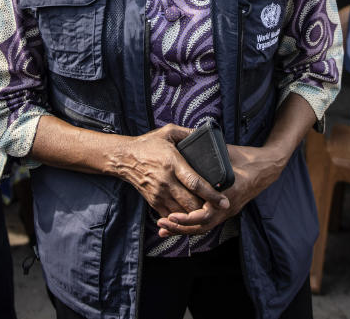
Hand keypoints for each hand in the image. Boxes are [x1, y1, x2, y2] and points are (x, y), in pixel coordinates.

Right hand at [114, 124, 229, 218]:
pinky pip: (171, 216)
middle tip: (220, 208)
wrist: (124, 158)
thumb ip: (187, 132)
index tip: (225, 202)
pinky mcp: (153, 202)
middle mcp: (166, 181)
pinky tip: (191, 213)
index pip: (196, 183)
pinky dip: (182, 218)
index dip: (212, 195)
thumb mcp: (167, 132)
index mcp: (172, 163)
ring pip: (182, 213)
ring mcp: (159, 194)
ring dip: (196, 214)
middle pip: (191, 203)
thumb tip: (205, 133)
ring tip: (208, 212)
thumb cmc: (148, 144)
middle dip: (207, 208)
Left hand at [155, 143, 286, 237]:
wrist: (266, 167)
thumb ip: (207, 155)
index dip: (188, 218)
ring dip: (183, 229)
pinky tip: (177, 224)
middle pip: (202, 226)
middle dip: (180, 227)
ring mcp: (228, 210)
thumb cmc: (246, 158)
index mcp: (228, 194)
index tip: (172, 216)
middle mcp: (228, 207)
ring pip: (204, 227)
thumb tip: (185, 146)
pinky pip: (207, 222)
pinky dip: (192, 225)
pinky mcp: (226, 210)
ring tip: (163, 228)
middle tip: (161, 224)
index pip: (206, 214)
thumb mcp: (226, 153)